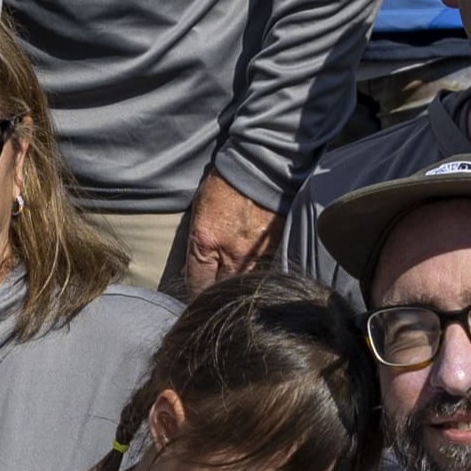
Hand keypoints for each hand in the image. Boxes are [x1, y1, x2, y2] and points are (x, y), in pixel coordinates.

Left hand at [174, 169, 277, 295]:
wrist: (259, 167)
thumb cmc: (224, 186)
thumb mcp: (199, 214)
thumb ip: (198, 245)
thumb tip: (193, 271)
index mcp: (205, 241)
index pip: (197, 284)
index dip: (195, 296)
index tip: (194, 302)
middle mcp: (232, 252)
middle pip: (222, 291)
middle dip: (216, 298)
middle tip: (213, 303)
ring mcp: (257, 253)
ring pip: (246, 286)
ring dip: (239, 290)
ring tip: (236, 294)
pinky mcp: (277, 249)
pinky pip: (265, 273)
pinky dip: (258, 277)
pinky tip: (256, 279)